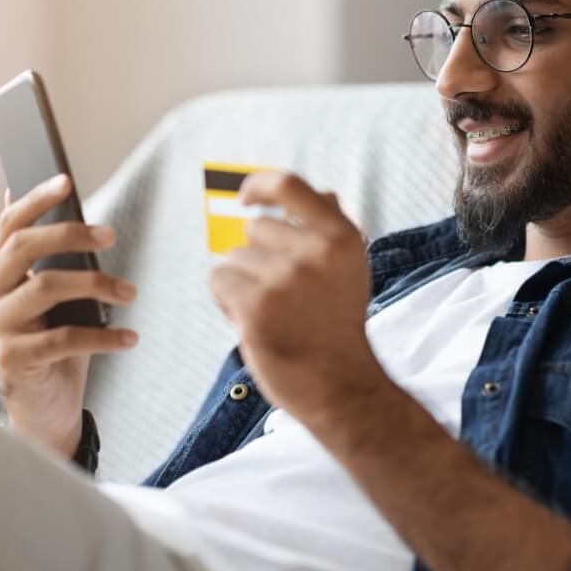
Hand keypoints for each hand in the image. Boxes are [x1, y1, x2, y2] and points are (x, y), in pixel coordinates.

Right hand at [0, 174, 138, 458]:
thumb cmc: (55, 346)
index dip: (36, 200)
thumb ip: (49, 260)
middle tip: (111, 233)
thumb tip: (51, 205)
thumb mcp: (54, 300)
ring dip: (97, 284)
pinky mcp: (14, 360)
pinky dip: (104, 337)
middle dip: (70, 234)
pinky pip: (64, 338)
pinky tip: (131, 338)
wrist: (45, 409)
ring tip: (131, 291)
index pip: (9, 226)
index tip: (66, 181)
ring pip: (45, 287)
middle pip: (23, 248)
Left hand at [208, 171, 390, 430]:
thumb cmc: (338, 327)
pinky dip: (226, 301)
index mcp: (342, 237)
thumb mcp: (351, 271)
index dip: (260, 185)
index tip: (245, 198)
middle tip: (282, 296)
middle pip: (255, 229)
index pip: (290, 185)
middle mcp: (315, 252)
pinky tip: (252, 323)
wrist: (342, 386)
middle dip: (258, 257)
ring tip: (273, 314)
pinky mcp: (256, 305)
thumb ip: (333, 231)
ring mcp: (284, 278)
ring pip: (234, 257)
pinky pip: (219, 279)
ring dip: (242, 283)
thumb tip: (324, 191)